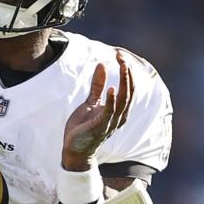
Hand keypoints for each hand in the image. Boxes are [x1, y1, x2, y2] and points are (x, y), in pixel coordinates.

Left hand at [62, 50, 133, 169]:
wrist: (74, 148)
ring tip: (123, 67)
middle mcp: (119, 116)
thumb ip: (97, 85)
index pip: (128, 88)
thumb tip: (102, 64)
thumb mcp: (90, 102)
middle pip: (128, 91)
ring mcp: (110, 122)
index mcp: (118, 110)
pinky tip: (111, 88)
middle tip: (122, 57)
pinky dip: (111, 100)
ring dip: (123, 82)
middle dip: (127, 73)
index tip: (120, 55)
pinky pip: (109, 112)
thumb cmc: (84, 127)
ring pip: (123, 100)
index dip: (127, 71)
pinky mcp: (100, 127)